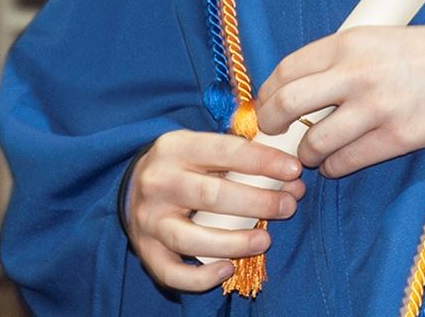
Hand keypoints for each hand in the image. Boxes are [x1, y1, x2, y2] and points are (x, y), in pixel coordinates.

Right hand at [122, 130, 304, 291]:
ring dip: (233, 242)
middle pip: (211, 195)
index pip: (225, 150)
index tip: (294, 170)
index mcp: (176, 147)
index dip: (263, 161)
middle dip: (256, 202)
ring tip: (264, 240)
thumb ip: (242, 159)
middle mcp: (158, 182)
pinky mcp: (146, 251)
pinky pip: (172, 272)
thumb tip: (292, 181)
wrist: (130, 185)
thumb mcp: (202, 147)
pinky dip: (200, 278)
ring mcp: (149, 220)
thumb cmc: (182, 165)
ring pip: (190, 238)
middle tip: (288, 206)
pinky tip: (227, 269)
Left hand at [253, 21, 424, 179]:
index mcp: (347, 43)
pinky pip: (345, 162)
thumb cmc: (424, 51)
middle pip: (286, 103)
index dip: (267, 92)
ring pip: (313, 142)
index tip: (266, 105)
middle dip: (270, 124)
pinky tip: (339, 161)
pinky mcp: (396, 138)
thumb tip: (295, 91)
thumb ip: (336, 61)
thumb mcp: (373, 39)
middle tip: (275, 132)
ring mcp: (375, 108)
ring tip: (314, 151)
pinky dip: (334, 167)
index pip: (286, 69)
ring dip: (306, 153)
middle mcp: (355, 74)